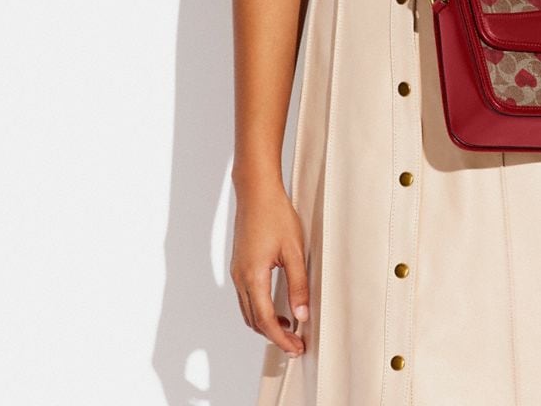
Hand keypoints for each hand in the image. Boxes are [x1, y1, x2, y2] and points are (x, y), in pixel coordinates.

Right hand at [229, 178, 309, 356]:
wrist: (257, 192)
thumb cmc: (276, 215)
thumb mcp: (294, 250)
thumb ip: (298, 284)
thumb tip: (302, 315)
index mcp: (253, 277)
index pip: (266, 321)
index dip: (281, 338)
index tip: (297, 347)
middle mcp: (240, 278)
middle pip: (254, 321)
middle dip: (274, 336)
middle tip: (295, 343)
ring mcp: (238, 272)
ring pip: (248, 311)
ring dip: (266, 325)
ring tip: (289, 329)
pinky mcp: (240, 265)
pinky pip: (246, 297)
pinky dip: (260, 310)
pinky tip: (277, 307)